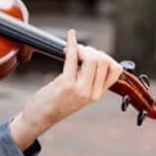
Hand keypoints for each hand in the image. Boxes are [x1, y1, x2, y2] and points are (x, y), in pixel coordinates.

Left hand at [9, 29, 122, 149]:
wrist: (40, 118)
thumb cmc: (55, 102)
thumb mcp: (78, 93)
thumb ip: (87, 79)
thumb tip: (92, 56)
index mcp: (97, 94)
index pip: (115, 69)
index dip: (104, 56)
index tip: (90, 55)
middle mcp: (92, 93)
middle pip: (104, 61)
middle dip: (91, 50)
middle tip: (78, 51)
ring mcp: (80, 89)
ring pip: (93, 59)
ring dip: (82, 49)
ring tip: (72, 49)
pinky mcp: (66, 85)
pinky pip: (73, 58)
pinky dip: (72, 44)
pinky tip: (70, 37)